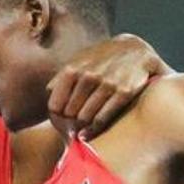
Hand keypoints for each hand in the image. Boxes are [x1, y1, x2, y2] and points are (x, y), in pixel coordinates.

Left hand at [47, 34, 172, 138]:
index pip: (54, 105)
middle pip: (69, 114)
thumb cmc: (101, 60)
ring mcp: (107, 83)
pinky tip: (89, 132)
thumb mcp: (79, 62)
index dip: (56, 115)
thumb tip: (49, 94)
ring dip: (81, 127)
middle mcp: (88, 76)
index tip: (61, 119)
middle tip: (73, 126)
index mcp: (73, 69)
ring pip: (84, 118)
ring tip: (81, 129)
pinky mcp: (123, 92)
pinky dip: (93, 129)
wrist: (135, 50)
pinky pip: (101, 119)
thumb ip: (62, 78)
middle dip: (70, 122)